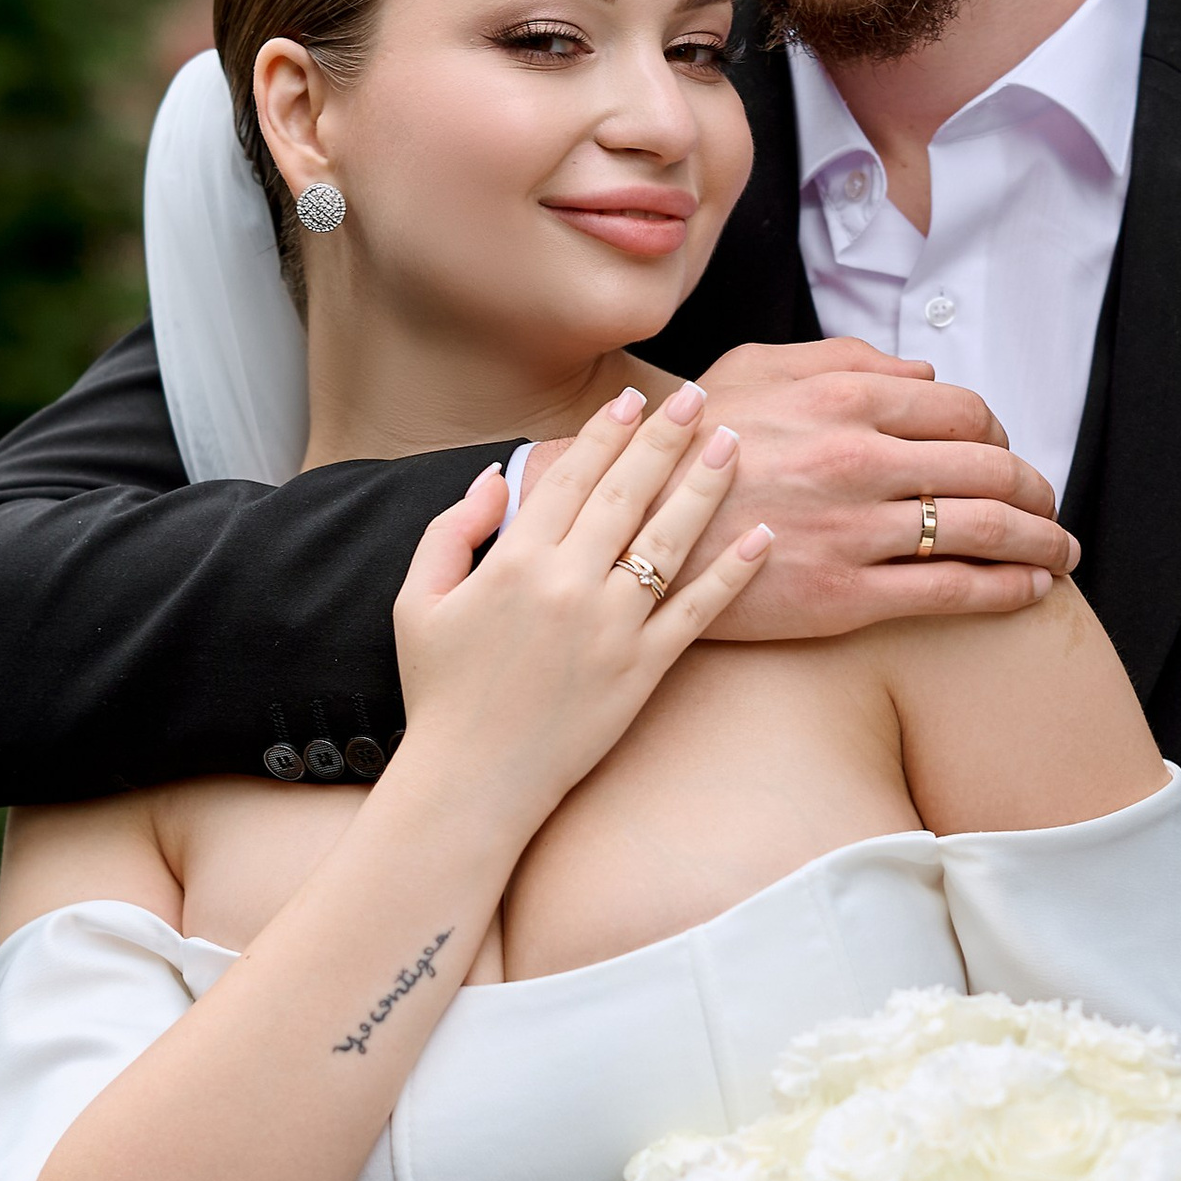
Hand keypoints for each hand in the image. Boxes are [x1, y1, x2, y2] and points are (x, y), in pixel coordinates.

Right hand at [390, 384, 770, 827]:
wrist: (471, 782)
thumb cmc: (440, 692)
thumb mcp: (416, 601)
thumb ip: (452, 531)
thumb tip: (495, 480)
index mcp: (513, 561)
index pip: (570, 477)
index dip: (605, 434)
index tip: (633, 400)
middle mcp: (568, 585)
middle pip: (627, 494)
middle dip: (665, 438)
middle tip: (698, 398)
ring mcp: (611, 627)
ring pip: (668, 540)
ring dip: (705, 486)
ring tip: (734, 443)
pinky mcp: (643, 670)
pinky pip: (696, 612)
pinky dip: (733, 573)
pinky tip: (763, 536)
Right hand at [678, 341, 1077, 637]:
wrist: (624, 523)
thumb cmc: (690, 443)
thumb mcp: (755, 368)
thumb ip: (845, 357)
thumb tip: (923, 369)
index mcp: (844, 397)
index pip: (963, 410)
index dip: (1000, 432)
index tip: (1007, 453)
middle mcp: (859, 459)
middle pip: (990, 468)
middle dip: (1038, 489)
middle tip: (1050, 505)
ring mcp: (855, 529)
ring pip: (984, 529)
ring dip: (1041, 540)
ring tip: (1062, 550)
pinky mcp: (843, 595)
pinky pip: (951, 590)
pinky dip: (1008, 588)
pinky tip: (1032, 589)